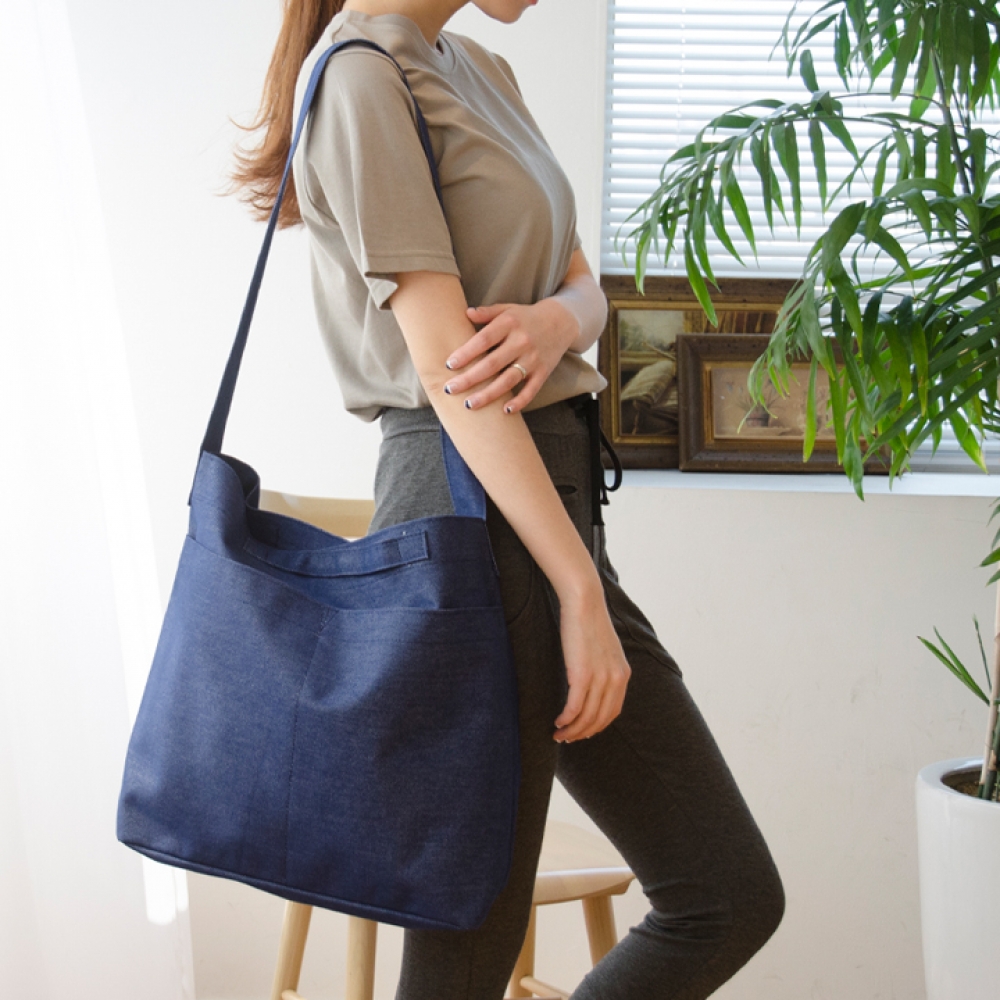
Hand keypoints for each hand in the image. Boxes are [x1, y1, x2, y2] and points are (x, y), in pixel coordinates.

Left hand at [443, 298, 580, 413]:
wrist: (562, 321)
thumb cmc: (526, 317)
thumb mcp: (508, 309)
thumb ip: (487, 313)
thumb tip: (466, 313)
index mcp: (510, 323)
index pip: (484, 339)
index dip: (466, 353)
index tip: (449, 365)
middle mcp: (522, 341)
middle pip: (492, 363)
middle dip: (470, 378)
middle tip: (450, 389)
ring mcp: (534, 358)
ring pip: (508, 380)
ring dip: (488, 394)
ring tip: (469, 404)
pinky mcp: (543, 372)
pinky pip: (531, 389)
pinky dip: (520, 401)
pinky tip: (505, 411)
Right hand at [554, 586, 630, 742]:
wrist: (585, 603)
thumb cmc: (589, 622)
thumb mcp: (605, 649)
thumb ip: (603, 668)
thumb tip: (592, 682)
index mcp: (623, 675)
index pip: (612, 712)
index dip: (597, 726)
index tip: (583, 732)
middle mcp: (615, 680)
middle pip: (600, 719)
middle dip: (583, 733)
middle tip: (568, 739)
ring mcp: (600, 679)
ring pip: (586, 717)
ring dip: (572, 731)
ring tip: (558, 735)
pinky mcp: (582, 675)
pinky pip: (574, 707)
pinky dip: (566, 720)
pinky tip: (557, 722)